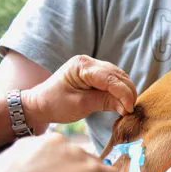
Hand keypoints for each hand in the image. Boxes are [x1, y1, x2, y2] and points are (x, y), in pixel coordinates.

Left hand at [22, 55, 137, 124]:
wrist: (39, 104)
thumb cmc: (55, 104)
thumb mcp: (80, 105)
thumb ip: (104, 102)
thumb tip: (126, 107)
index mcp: (82, 66)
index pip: (110, 78)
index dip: (123, 93)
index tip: (130, 109)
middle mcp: (89, 61)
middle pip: (117, 75)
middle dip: (127, 92)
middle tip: (131, 110)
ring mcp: (92, 66)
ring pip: (118, 76)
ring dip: (126, 90)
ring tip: (128, 107)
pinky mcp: (94, 73)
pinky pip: (113, 79)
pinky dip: (120, 89)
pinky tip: (122, 101)